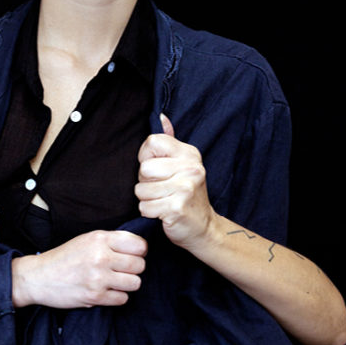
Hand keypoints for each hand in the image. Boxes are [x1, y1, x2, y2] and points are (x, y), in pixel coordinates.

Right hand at [12, 230, 144, 308]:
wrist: (38, 277)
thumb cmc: (64, 258)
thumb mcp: (86, 240)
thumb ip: (111, 241)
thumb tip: (139, 248)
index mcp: (100, 239)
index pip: (139, 245)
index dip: (140, 251)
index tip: (132, 255)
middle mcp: (100, 256)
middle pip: (140, 265)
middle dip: (134, 269)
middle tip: (121, 270)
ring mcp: (98, 277)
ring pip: (135, 283)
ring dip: (127, 284)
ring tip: (114, 281)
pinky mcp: (95, 296)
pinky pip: (123, 299)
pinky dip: (116, 297)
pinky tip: (105, 291)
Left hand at [135, 114, 215, 248]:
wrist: (204, 228)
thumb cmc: (187, 196)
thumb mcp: (182, 165)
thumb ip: (169, 143)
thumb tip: (160, 116)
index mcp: (189, 153)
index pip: (152, 142)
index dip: (146, 157)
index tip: (157, 169)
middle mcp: (190, 167)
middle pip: (144, 168)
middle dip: (145, 182)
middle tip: (161, 189)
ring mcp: (185, 187)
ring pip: (141, 190)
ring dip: (147, 199)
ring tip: (163, 201)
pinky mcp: (177, 207)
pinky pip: (145, 207)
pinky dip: (149, 213)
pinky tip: (163, 212)